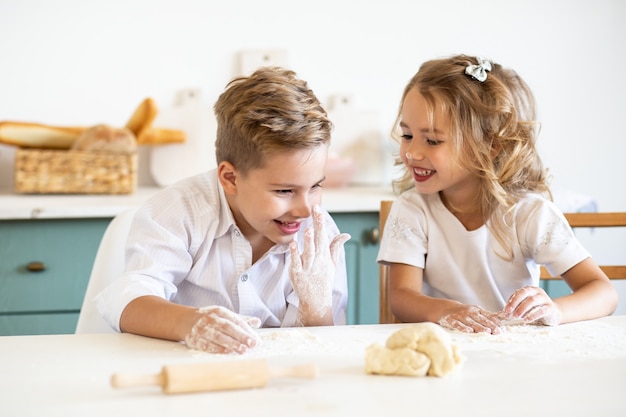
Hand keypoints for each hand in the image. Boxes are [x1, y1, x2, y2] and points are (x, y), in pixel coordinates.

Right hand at [183, 306, 261, 353]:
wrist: (184, 321)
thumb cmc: (209, 319)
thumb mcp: (224, 315)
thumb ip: (241, 319)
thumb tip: (258, 322)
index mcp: (219, 312)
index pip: (235, 320)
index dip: (246, 330)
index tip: (256, 339)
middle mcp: (210, 319)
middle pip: (227, 327)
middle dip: (241, 336)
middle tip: (252, 344)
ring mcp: (201, 329)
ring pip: (218, 336)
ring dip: (231, 344)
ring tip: (242, 350)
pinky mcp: (195, 339)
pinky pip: (207, 344)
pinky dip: (217, 348)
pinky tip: (227, 352)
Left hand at [288, 205, 349, 321]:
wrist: (316, 301)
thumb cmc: (323, 280)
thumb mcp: (332, 264)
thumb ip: (335, 247)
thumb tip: (345, 234)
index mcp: (325, 256)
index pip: (323, 235)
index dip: (321, 222)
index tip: (319, 210)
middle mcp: (317, 260)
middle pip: (317, 241)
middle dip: (317, 226)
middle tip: (316, 212)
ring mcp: (307, 267)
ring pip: (308, 251)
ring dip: (308, 241)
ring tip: (308, 229)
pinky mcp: (296, 273)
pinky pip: (296, 261)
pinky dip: (295, 253)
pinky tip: (293, 243)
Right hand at [439, 305, 503, 333]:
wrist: (446, 309)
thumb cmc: (465, 312)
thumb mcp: (477, 311)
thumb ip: (489, 316)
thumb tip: (505, 317)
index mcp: (477, 310)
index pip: (488, 316)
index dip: (496, 322)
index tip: (503, 328)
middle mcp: (470, 312)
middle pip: (481, 319)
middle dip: (490, 325)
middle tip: (498, 331)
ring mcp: (461, 316)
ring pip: (471, 322)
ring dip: (479, 327)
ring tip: (487, 332)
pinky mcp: (452, 320)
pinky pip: (458, 324)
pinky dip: (463, 327)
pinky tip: (468, 331)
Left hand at [502, 286, 560, 325]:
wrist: (553, 314)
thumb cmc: (537, 309)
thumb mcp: (525, 306)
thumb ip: (516, 307)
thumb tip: (503, 313)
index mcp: (530, 289)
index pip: (518, 293)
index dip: (511, 301)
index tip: (505, 310)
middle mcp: (537, 292)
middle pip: (524, 293)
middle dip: (515, 302)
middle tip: (509, 311)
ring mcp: (545, 299)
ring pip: (532, 300)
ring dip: (522, 309)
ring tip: (516, 316)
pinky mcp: (550, 308)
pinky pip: (541, 310)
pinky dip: (532, 315)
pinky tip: (526, 319)